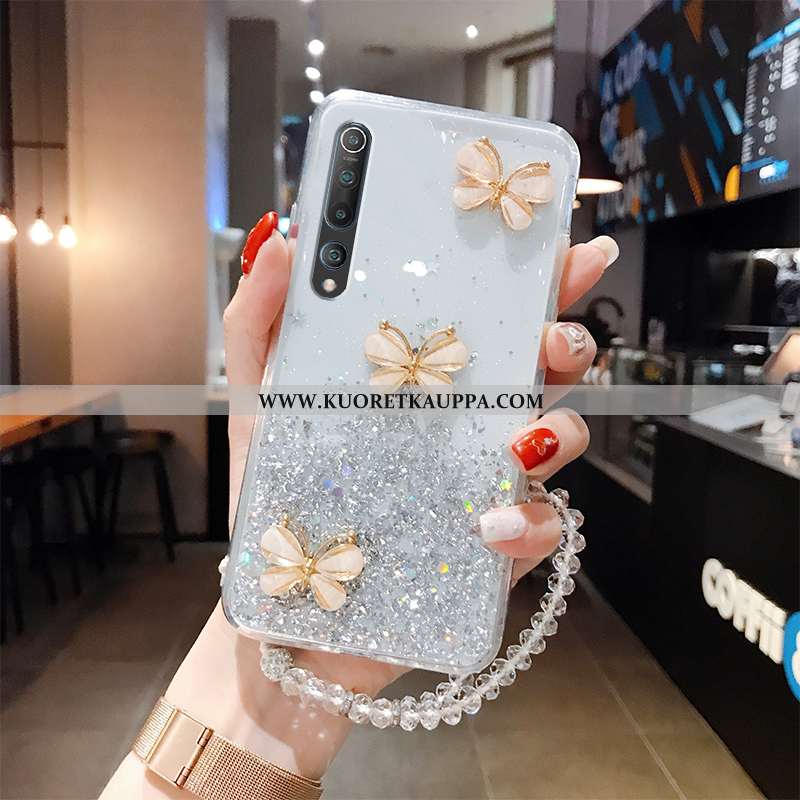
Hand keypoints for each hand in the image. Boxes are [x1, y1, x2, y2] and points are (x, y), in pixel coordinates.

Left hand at [223, 212, 618, 699]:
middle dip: (566, 342)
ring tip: (521, 438)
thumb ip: (258, 327)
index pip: (489, 320)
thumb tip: (283, 245)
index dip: (533, 281)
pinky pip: (539, 531)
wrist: (293, 612)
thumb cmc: (283, 505)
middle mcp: (464, 428)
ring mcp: (485, 487)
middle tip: (553, 336)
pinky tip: (489, 524)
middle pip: (541, 371)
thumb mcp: (261, 409)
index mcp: (422, 385)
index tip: (558, 248)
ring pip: (556, 443)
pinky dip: (528, 523)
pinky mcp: (493, 552)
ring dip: (559, 432)